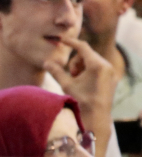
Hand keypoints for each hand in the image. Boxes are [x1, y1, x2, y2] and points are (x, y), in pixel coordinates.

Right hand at [44, 37, 115, 156]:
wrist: (97, 116)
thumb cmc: (81, 101)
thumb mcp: (67, 85)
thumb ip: (56, 72)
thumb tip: (45, 63)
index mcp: (97, 65)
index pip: (83, 47)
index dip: (71, 42)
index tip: (62, 40)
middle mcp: (106, 65)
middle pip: (86, 54)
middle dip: (76, 62)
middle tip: (71, 75)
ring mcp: (110, 71)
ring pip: (91, 61)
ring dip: (81, 67)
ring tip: (76, 81)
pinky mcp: (110, 77)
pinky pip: (97, 68)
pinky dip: (88, 72)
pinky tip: (83, 83)